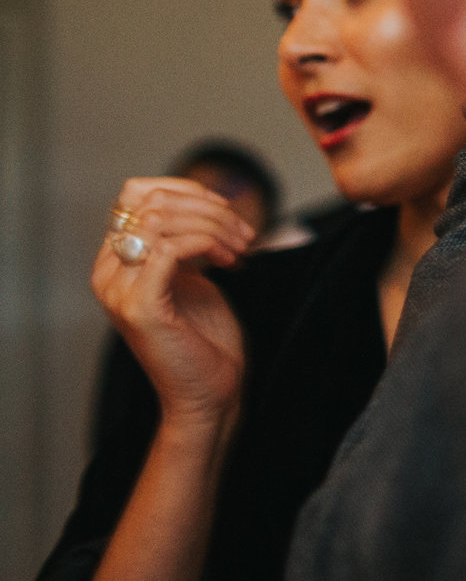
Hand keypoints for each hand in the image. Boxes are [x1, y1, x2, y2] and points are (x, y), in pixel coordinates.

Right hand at [91, 179, 251, 424]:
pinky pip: (169, 247)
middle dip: (210, 208)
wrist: (209, 390)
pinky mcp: (140, 307)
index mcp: (116, 260)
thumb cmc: (204, 335)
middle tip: (244, 234)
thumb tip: (201, 198)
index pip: (136, 193)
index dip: (188, 190)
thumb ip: (183, 238)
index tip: (226, 212)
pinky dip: (207, 243)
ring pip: (160, 219)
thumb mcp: (191, 273)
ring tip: (240, 249)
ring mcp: (119, 291)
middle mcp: (107, 272)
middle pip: (151, 200)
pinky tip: (230, 262)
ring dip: (214, 225)